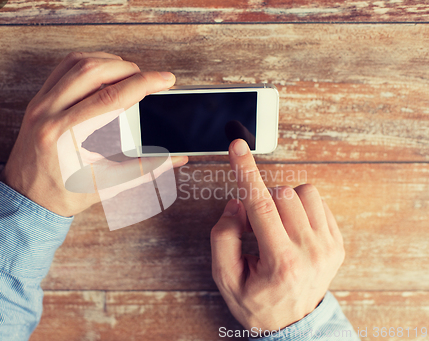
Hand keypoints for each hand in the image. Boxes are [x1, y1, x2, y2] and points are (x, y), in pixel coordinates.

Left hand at [0, 51, 187, 216]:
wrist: (26, 198)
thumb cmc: (63, 195)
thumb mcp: (106, 185)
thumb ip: (144, 169)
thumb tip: (176, 157)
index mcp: (65, 136)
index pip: (111, 98)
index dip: (143, 84)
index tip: (165, 79)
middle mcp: (48, 114)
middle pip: (93, 71)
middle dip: (129, 69)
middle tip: (149, 79)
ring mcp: (40, 104)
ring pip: (77, 63)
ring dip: (108, 61)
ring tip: (130, 73)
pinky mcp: (38, 100)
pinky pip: (63, 68)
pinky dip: (88, 62)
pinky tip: (104, 71)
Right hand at [210, 139, 344, 332]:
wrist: (293, 325)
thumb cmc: (257, 302)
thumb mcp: (225, 278)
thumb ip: (223, 237)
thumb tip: (236, 204)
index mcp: (280, 261)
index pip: (260, 206)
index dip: (246, 172)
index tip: (239, 148)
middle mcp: (310, 251)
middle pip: (282, 194)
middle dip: (261, 201)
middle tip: (255, 227)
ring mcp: (328, 247)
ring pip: (304, 193)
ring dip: (283, 202)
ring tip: (276, 227)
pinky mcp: (337, 243)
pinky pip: (318, 203)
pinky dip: (300, 208)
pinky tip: (292, 230)